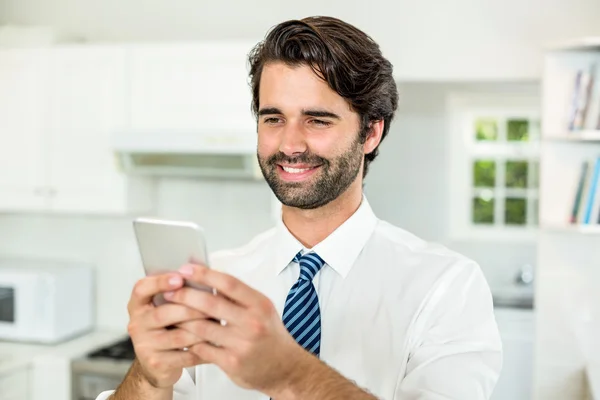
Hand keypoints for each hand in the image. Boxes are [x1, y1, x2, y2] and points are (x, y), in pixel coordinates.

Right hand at [126, 272, 207, 387]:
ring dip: (201, 329)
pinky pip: (184, 355)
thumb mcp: (167, 305)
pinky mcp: (156, 362)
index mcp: (138, 304)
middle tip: (212, 304)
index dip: (160, 282)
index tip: (180, 278)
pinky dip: (202, 348)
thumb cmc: (167, 326)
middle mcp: (137, 324)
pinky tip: (214, 342)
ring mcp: (145, 345)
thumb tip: (198, 267)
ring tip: (218, 323)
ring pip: (177, 336)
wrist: (157, 362)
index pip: (142, 289)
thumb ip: (179, 288)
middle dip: (190, 308)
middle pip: (163, 314)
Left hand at [164, 263, 307, 395]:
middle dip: (185, 295)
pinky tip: (182, 335)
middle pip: (211, 303)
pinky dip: (189, 340)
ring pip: (201, 327)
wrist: (285, 367)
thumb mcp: (261, 309)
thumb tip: (208, 276)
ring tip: (169, 312)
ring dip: (181, 318)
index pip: (229, 283)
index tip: (186, 269)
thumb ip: (237, 295)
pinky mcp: (231, 362)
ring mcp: (241, 344)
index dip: (205, 274)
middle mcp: (252, 323)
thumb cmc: (270, 334)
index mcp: (259, 304)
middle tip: (170, 291)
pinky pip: (202, 348)